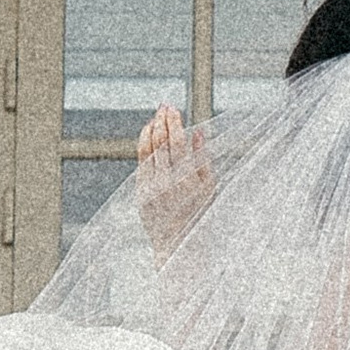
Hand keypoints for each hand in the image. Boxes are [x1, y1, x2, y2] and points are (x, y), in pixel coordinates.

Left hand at [134, 100, 213, 256]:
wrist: (178, 243)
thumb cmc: (199, 214)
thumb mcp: (209, 187)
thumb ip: (202, 158)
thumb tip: (198, 131)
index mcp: (186, 180)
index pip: (177, 144)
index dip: (174, 124)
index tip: (173, 108)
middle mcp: (166, 182)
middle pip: (161, 143)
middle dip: (162, 122)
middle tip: (165, 105)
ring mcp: (151, 188)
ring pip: (147, 151)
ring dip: (151, 131)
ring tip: (156, 117)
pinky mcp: (140, 192)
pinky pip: (141, 163)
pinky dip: (144, 146)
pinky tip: (148, 135)